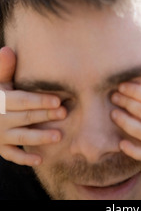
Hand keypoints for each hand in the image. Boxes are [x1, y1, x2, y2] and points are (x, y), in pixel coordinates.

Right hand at [0, 47, 65, 165]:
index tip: (58, 100)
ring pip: (21, 137)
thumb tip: (8, 50)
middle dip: (45, 116)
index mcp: (1, 100)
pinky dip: (24, 159)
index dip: (39, 100)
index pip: (21, 100)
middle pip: (25, 117)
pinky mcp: (0, 147)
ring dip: (39, 138)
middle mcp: (0, 118)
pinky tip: (40, 159)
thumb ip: (4, 67)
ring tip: (59, 136)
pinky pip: (12, 155)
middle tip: (64, 113)